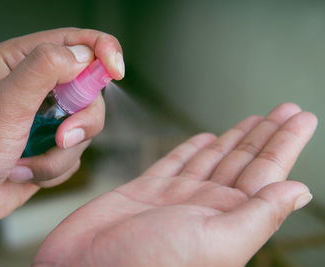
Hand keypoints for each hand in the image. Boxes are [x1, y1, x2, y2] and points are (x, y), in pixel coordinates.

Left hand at [0, 28, 124, 237]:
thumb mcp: (3, 104)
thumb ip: (42, 71)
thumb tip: (82, 54)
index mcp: (20, 62)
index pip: (74, 42)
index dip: (102, 50)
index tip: (116, 70)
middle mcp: (37, 87)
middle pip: (90, 90)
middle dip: (81, 120)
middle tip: (61, 138)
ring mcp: (46, 118)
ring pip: (85, 127)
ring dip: (60, 153)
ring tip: (27, 163)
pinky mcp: (51, 145)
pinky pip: (76, 154)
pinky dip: (54, 168)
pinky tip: (26, 171)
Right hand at [33, 103, 316, 266]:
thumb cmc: (146, 265)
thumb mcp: (214, 241)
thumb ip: (257, 216)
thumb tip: (299, 191)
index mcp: (226, 218)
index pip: (265, 173)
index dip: (285, 144)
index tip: (300, 118)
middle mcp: (203, 207)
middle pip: (243, 161)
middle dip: (264, 135)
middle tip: (285, 109)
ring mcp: (173, 197)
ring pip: (212, 159)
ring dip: (234, 138)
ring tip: (254, 119)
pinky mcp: (144, 191)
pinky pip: (175, 163)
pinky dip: (191, 149)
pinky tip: (206, 138)